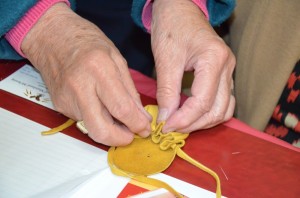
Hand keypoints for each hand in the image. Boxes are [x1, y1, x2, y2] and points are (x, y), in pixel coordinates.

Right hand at [21, 3, 150, 145]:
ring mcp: (67, 99)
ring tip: (119, 118)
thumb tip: (141, 116)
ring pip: (92, 129)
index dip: (137, 124)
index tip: (145, 128)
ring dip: (110, 130)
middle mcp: (80, 87)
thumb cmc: (86, 42)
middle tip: (132, 134)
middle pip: (102, 130)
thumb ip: (130, 90)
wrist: (51, 37)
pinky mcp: (60, 106)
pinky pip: (84, 121)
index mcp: (99, 69)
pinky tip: (101, 107)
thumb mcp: (116, 58)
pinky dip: (97, 119)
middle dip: (121, 140)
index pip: (122, 109)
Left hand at [151, 0, 235, 132]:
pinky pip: (222, 102)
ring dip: (203, 122)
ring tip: (180, 124)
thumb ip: (166, 92)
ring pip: (224, 109)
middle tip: (171, 129)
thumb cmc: (171, 28)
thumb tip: (165, 119)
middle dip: (193, 124)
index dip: (183, 119)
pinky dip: (207, 112)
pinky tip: (190, 114)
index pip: (202, 102)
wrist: (179, 10)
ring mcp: (228, 71)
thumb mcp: (165, 60)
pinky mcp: (223, 74)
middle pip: (217, 110)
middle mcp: (227, 66)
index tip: (164, 127)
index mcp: (214, 59)